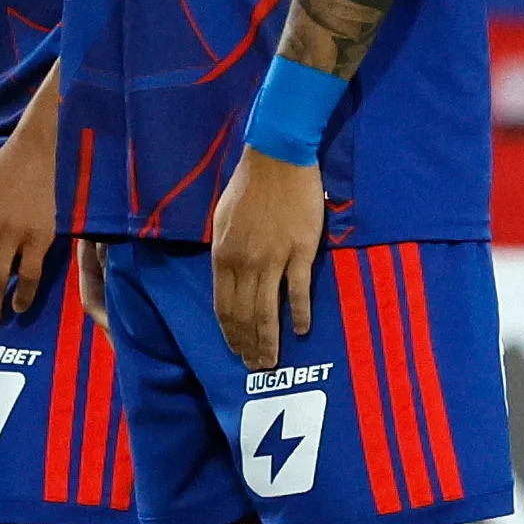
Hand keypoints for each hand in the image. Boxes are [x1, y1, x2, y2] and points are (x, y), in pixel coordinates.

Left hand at [208, 147, 324, 371]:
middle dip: (248, 344)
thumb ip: (223, 251)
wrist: (277, 157)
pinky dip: (299, 313)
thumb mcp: (221, 218)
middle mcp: (244, 264)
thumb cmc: (247, 185)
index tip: (235, 351)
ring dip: (269, 340)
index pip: (223, 306)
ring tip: (271, 361)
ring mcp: (273, 259)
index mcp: (222, 256)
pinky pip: (298, 290)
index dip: (229, 333)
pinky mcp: (300, 251)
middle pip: (245, 315)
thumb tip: (226, 275)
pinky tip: (301, 331)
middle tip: (255, 367)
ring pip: (268, 310)